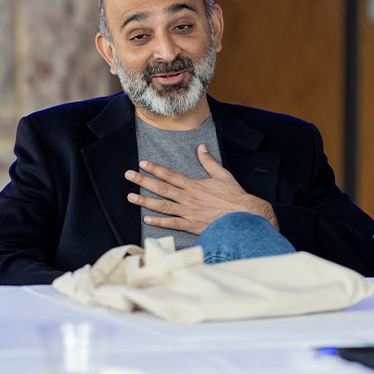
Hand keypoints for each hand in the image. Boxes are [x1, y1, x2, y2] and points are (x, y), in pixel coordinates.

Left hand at [124, 144, 277, 234]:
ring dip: (145, 201)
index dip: (155, 168)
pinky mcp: (191, 225)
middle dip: (143, 181)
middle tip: (129, 176)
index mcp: (194, 185)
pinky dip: (159, 222)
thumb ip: (209, 162)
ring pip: (163, 206)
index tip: (141, 163)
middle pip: (161, 188)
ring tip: (130, 197)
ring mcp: (188, 212)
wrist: (245, 217)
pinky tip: (146, 219)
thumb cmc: (235, 197)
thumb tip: (200, 147)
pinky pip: (172, 224)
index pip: (170, 175)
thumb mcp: (222, 175)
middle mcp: (188, 198)